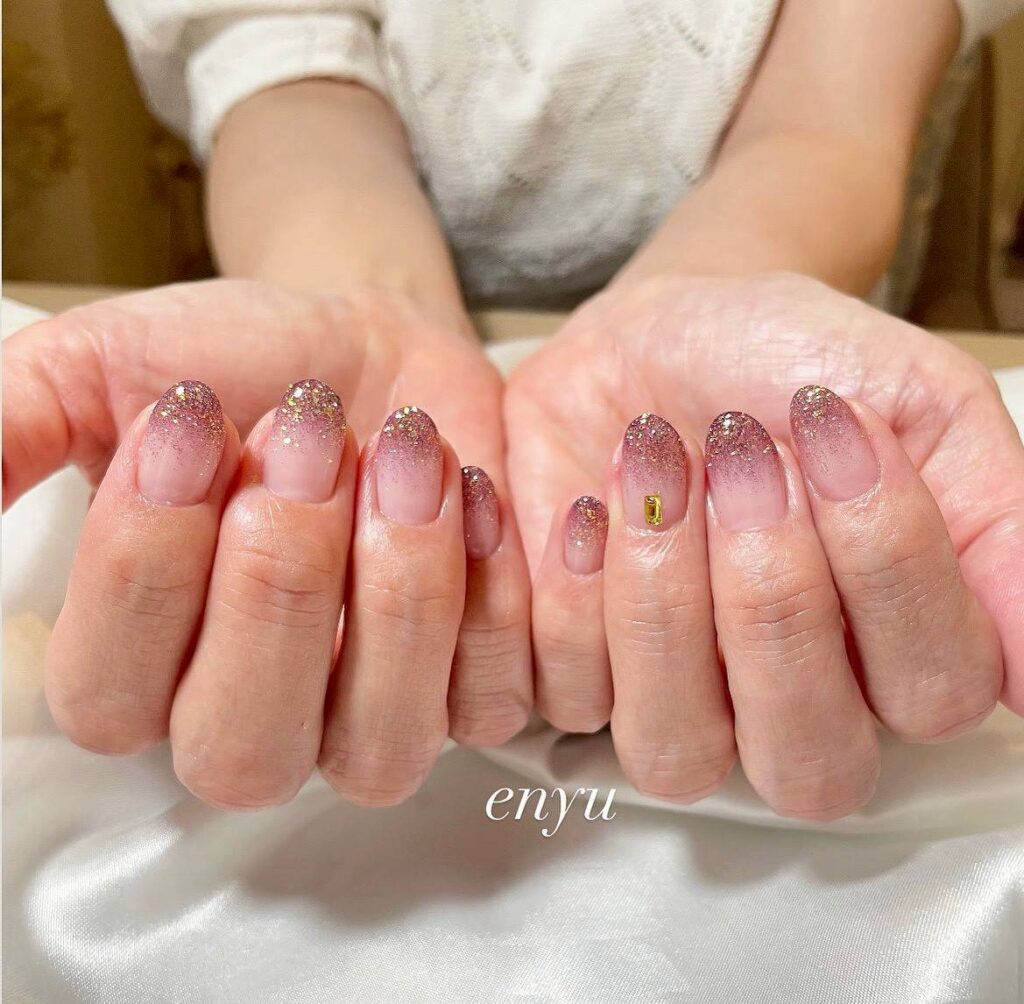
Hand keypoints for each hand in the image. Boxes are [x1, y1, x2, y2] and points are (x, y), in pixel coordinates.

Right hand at [3, 279, 531, 807]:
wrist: (371, 349)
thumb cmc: (237, 368)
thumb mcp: (99, 373)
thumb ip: (10, 430)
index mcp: (143, 669)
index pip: (110, 697)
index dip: (145, 562)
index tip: (187, 419)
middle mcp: (252, 722)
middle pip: (242, 746)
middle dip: (280, 577)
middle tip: (310, 438)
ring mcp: (366, 723)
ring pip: (375, 748)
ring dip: (397, 587)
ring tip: (405, 450)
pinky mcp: (467, 693)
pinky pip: (485, 699)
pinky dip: (490, 592)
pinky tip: (475, 487)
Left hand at [505, 273, 1023, 819]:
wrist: (660, 331)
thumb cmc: (792, 365)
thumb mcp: (921, 404)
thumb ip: (996, 521)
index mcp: (894, 654)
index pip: (934, 693)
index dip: (888, 564)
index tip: (837, 428)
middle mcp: (790, 706)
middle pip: (807, 759)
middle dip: (773, 596)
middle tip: (744, 458)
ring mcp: (678, 704)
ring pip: (678, 751)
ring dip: (664, 604)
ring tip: (658, 473)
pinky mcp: (579, 676)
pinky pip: (572, 694)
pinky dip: (575, 590)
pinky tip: (583, 504)